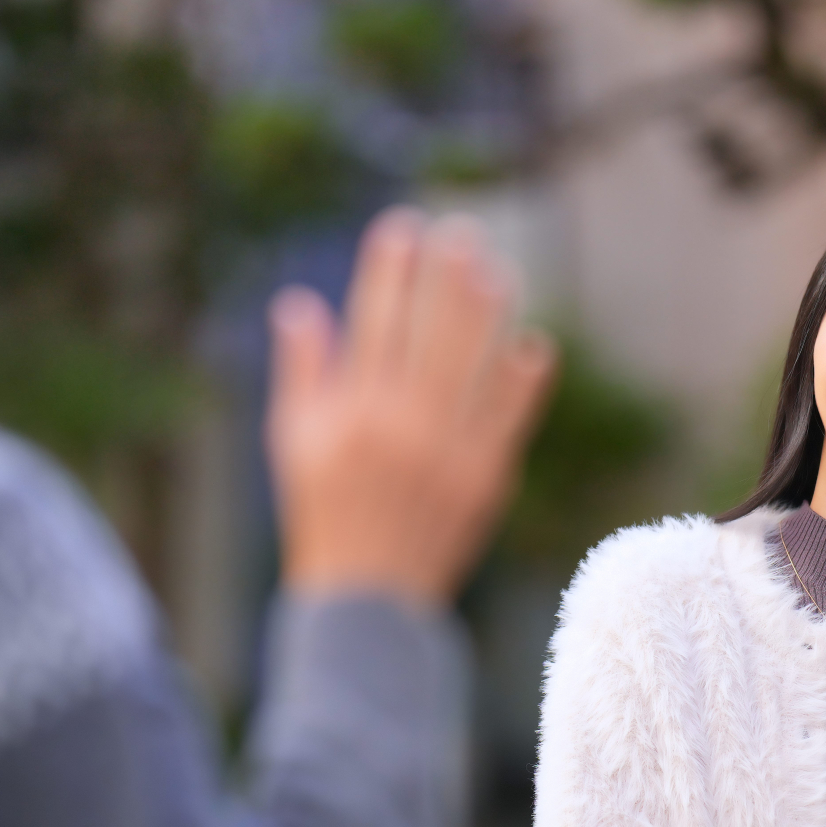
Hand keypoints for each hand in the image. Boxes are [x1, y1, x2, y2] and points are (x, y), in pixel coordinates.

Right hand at [267, 209, 555, 604]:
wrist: (367, 599)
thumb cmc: (322, 514)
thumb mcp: (293, 442)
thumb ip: (301, 371)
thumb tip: (297, 304)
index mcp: (350, 410)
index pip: (374, 319)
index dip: (389, 269)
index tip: (402, 227)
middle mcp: (400, 423)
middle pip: (430, 329)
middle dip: (445, 274)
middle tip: (460, 232)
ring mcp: (447, 450)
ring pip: (473, 362)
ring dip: (487, 313)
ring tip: (496, 273)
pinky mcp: (485, 478)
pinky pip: (510, 415)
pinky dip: (522, 378)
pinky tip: (532, 344)